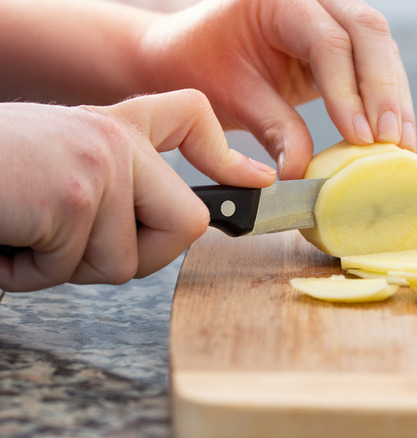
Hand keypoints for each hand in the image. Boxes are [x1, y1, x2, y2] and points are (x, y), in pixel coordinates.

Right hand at [0, 89, 273, 291]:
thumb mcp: (63, 172)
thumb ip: (121, 188)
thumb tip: (190, 225)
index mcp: (115, 128)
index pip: (190, 115)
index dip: (224, 153)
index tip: (252, 183)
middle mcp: (116, 137)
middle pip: (187, 226)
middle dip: (134, 257)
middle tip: (72, 242)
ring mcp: (100, 163)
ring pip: (127, 262)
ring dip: (66, 268)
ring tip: (25, 231)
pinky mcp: (75, 194)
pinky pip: (78, 268)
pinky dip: (31, 272)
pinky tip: (6, 235)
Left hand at [139, 0, 415, 178]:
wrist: (191, 52)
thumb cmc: (203, 64)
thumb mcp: (233, 98)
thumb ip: (274, 130)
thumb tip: (303, 170)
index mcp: (279, 1)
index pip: (328, 42)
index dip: (348, 92)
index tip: (360, 137)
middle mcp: (313, 0)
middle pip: (368, 32)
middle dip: (385, 91)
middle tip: (390, 140)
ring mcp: (331, 16)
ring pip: (381, 47)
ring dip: (394, 98)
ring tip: (401, 145)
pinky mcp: (341, 43)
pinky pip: (376, 64)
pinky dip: (386, 100)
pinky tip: (394, 134)